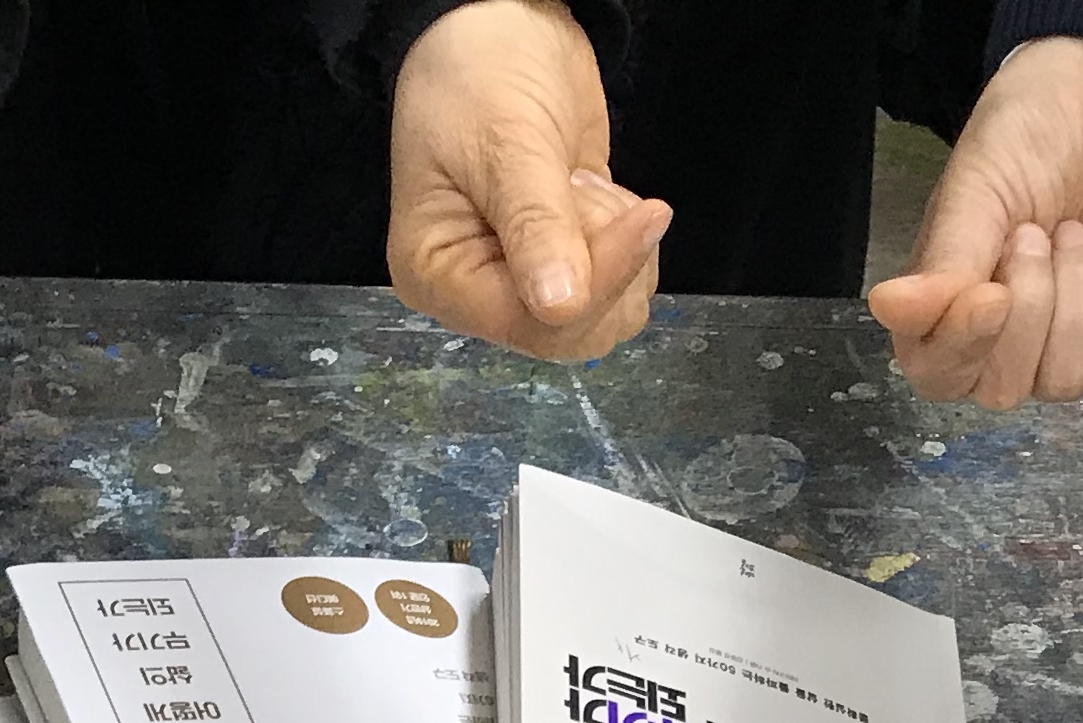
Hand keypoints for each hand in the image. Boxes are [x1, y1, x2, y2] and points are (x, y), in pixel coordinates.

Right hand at [387, 0, 669, 362]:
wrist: (501, 26)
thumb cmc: (479, 73)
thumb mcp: (505, 142)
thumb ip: (535, 226)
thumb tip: (559, 305)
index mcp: (437, 276)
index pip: (531, 322)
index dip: (597, 281)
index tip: (645, 216)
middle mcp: (475, 295)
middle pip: (572, 331)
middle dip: (605, 259)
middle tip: (580, 181)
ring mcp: (519, 283)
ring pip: (606, 314)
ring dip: (616, 246)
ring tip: (574, 178)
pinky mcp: (561, 265)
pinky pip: (617, 287)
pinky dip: (624, 240)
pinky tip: (587, 189)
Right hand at [866, 39, 1082, 410]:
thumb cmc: (1029, 141)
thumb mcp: (974, 194)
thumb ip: (941, 262)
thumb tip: (888, 307)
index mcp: (950, 317)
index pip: (941, 378)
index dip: (964, 346)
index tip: (991, 292)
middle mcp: (1009, 349)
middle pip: (1009, 387)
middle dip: (1030, 303)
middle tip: (1036, 231)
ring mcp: (1076, 347)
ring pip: (1072, 377)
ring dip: (1078, 289)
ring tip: (1076, 230)